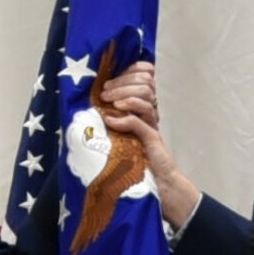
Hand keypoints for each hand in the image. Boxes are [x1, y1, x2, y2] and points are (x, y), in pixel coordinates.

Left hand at [96, 70, 200, 227]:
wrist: (158, 182)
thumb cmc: (137, 160)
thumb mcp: (123, 135)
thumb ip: (115, 119)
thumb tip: (95, 108)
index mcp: (145, 107)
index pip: (144, 77)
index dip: (129, 72)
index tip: (108, 80)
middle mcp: (151, 112)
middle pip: (144, 84)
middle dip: (122, 83)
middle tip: (104, 92)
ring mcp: (153, 123)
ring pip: (145, 97)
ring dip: (124, 96)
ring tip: (108, 101)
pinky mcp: (153, 137)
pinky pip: (139, 121)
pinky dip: (124, 118)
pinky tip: (111, 120)